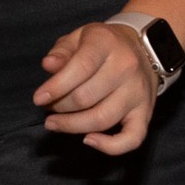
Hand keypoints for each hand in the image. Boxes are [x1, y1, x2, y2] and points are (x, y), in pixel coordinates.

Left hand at [34, 20, 156, 153]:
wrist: (146, 48)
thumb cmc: (104, 45)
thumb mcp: (80, 37)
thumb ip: (62, 51)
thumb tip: (48, 65)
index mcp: (107, 44)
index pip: (80, 68)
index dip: (56, 87)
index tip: (38, 99)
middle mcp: (126, 67)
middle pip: (86, 98)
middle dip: (59, 107)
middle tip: (48, 107)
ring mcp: (138, 92)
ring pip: (101, 120)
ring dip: (72, 126)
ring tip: (55, 123)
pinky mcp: (146, 112)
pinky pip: (132, 138)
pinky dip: (110, 147)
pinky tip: (88, 140)